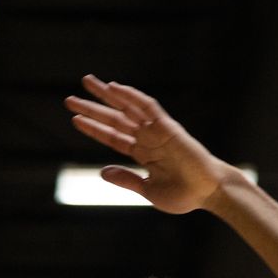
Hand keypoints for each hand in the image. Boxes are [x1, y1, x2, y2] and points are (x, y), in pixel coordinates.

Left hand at [64, 75, 229, 213]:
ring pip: (128, 108)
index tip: (75, 120)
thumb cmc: (184, 196)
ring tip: (87, 82)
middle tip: (69, 98)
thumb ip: (127, 179)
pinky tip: (113, 87)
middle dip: (93, 108)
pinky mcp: (168, 126)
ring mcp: (157, 131)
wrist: (208, 193)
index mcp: (143, 155)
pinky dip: (130, 95)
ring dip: (107, 95)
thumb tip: (102, 172)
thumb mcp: (148, 190)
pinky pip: (147, 106)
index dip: (95, 128)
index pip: (114, 137)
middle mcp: (148, 139)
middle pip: (116, 119)